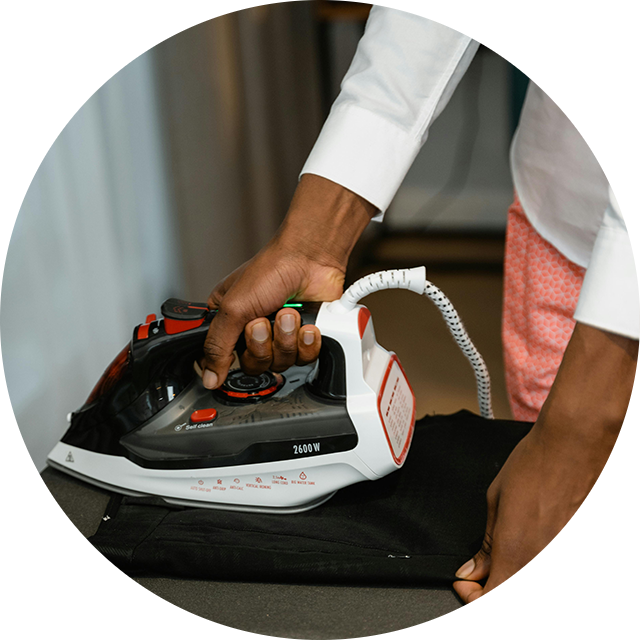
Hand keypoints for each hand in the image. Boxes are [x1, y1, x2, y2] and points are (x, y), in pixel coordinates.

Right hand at [201, 174, 375, 388]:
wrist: (312, 259)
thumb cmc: (272, 269)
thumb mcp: (233, 307)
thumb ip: (217, 345)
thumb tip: (208, 376)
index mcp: (230, 321)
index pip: (222, 358)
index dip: (229, 362)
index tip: (235, 354)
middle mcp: (254, 331)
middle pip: (254, 365)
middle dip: (262, 345)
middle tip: (263, 321)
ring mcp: (281, 335)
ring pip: (281, 363)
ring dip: (285, 338)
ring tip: (288, 314)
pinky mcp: (304, 337)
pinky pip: (305, 358)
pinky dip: (306, 341)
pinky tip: (306, 324)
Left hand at [454, 323, 639, 637]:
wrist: (575, 441)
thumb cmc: (534, 461)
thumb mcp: (496, 498)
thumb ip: (485, 542)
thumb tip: (474, 570)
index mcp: (514, 549)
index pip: (494, 609)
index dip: (477, 602)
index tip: (473, 586)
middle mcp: (548, 564)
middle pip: (534, 628)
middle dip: (518, 613)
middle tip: (513, 587)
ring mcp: (584, 564)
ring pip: (577, 622)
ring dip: (559, 610)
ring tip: (550, 585)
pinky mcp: (612, 555)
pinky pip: (619, 596)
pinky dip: (605, 593)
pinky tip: (588, 575)